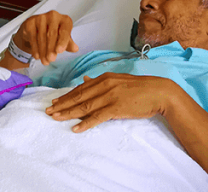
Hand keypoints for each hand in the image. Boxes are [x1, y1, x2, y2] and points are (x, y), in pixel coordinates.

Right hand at [13, 10, 78, 64]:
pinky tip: (37, 56)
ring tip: (44, 60)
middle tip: (51, 59)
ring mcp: (41, 17)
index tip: (59, 51)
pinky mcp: (30, 22)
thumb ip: (69, 43)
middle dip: (51, 49)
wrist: (36, 29)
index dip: (63, 41)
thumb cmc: (53, 33)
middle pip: (52, 34)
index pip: (65, 30)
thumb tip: (75, 48)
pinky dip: (35, 48)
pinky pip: (33, 37)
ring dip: (43, 51)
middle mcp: (53, 16)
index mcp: (64, 20)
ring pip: (42, 37)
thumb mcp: (63, 39)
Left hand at [45, 73, 178, 131]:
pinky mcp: (116, 108)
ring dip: (68, 113)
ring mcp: (110, 96)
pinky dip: (85, 123)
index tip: (55, 102)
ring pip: (84, 106)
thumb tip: (86, 80)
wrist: (158, 92)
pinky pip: (97, 117)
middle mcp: (104, 85)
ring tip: (56, 118)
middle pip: (79, 97)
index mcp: (104, 78)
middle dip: (62, 104)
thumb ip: (101, 81)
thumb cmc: (140, 88)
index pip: (80, 89)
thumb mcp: (118, 80)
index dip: (66, 96)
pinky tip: (76, 128)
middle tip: (48, 111)